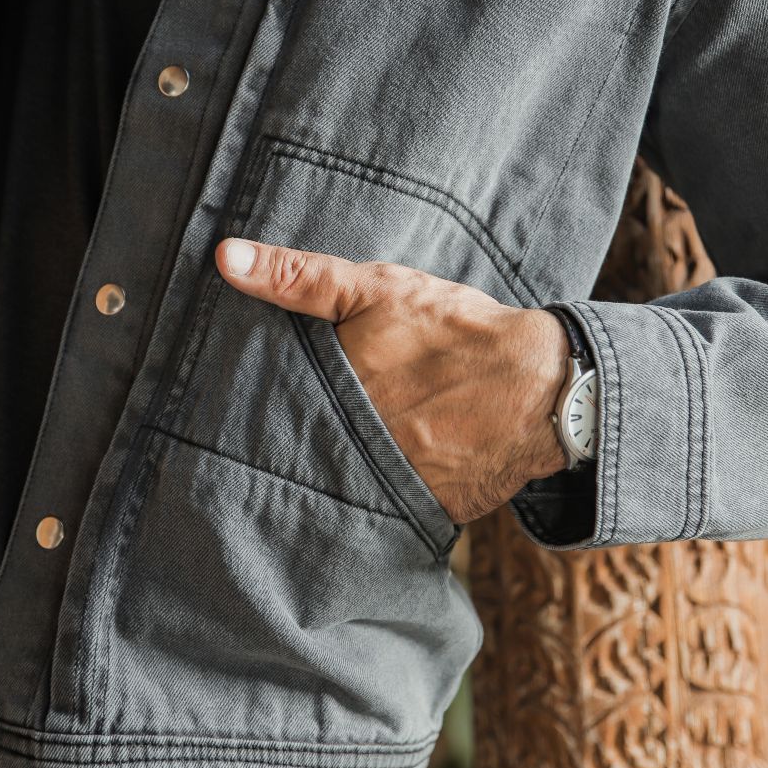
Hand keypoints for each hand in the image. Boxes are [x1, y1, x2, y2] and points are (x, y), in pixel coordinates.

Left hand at [214, 237, 570, 524]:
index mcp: (329, 394)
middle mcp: (345, 445)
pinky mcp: (413, 511)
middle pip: (289, 448)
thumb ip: (298, 277)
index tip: (229, 399)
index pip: (261, 408)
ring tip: (316, 451)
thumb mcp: (375, 290)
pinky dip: (364, 494)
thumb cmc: (457, 333)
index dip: (247, 403)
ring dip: (318, 468)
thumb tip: (225, 256)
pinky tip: (362, 477)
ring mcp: (379, 482)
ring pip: (327, 478)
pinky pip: (372, 507)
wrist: (542, 390)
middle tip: (266, 428)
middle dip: (280, 438)